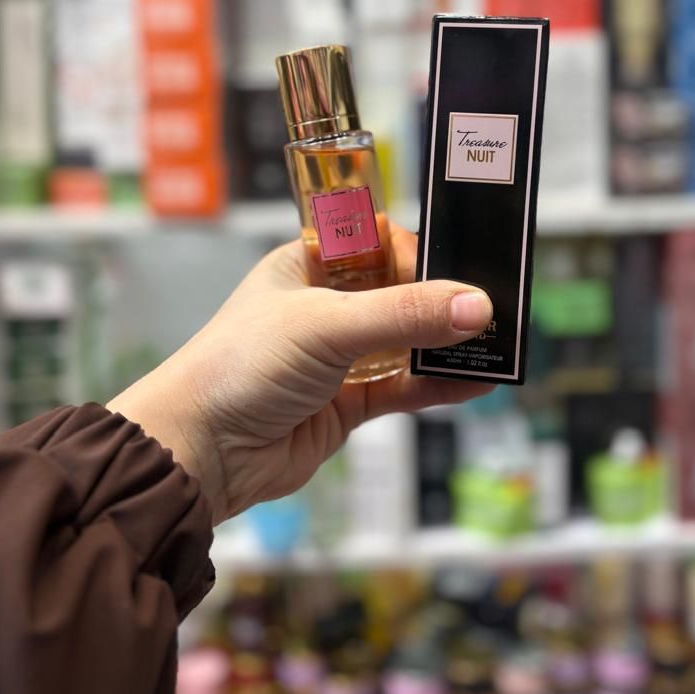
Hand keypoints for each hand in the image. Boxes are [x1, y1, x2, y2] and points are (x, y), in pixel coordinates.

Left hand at [108, 225, 493, 523]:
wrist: (198, 452)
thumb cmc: (239, 366)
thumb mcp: (325, 325)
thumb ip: (402, 314)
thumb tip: (474, 306)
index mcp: (310, 264)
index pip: (380, 241)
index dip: (420, 251)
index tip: (464, 264)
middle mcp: (328, 304)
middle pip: (402, 291)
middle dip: (444, 299)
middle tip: (492, 305)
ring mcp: (340, 355)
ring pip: (408, 341)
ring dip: (447, 344)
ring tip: (496, 344)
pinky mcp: (349, 402)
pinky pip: (405, 386)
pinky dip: (439, 384)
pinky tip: (474, 381)